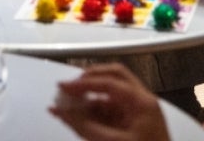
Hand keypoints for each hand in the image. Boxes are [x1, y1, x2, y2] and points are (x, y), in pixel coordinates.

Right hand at [49, 64, 170, 140]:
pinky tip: (79, 117)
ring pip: (110, 93)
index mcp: (142, 103)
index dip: (83, 83)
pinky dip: (93, 111)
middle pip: (113, 77)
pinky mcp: (132, 124)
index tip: (63, 87)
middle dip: (88, 80)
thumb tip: (60, 111)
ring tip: (68, 105)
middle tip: (68, 88)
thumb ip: (84, 127)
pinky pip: (109, 109)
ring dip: (88, 97)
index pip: (109, 82)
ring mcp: (137, 112)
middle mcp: (142, 102)